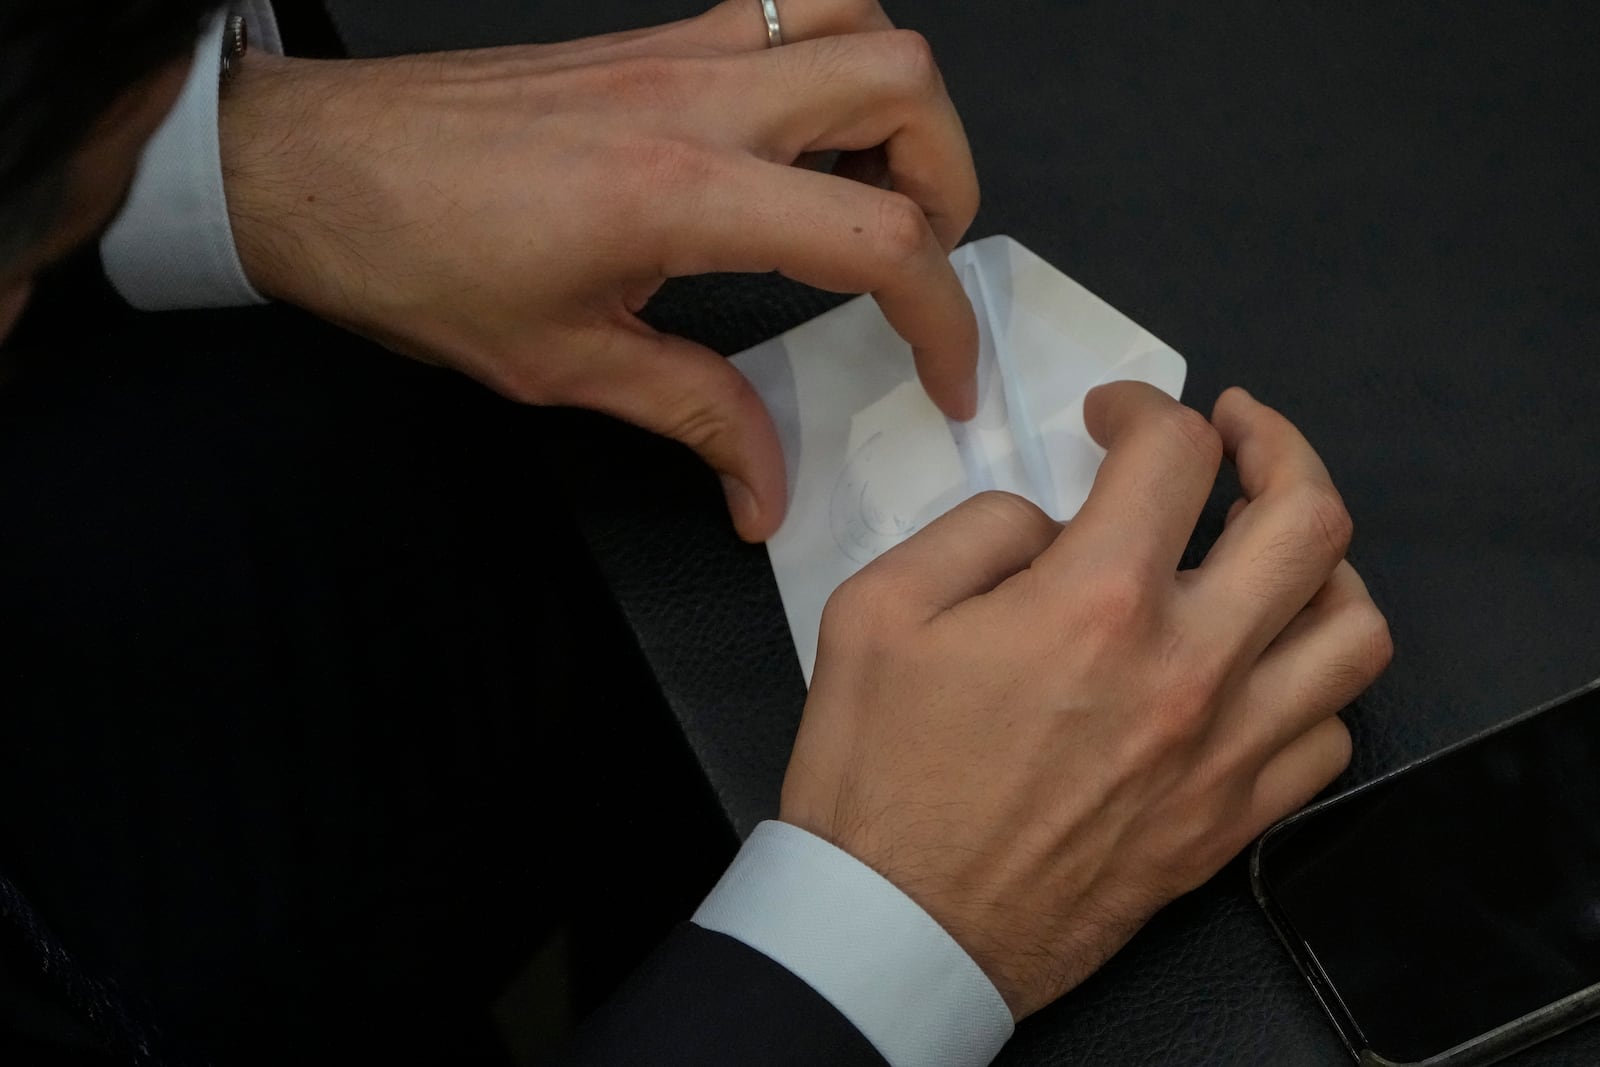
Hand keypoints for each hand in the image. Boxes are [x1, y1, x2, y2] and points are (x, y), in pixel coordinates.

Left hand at [218, 0, 979, 541]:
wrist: (315, 169)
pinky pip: (789, 11)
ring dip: (900, 104)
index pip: (878, 238)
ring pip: (857, 17)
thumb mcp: (564, 365)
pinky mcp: (655, 37)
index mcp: (681, 192)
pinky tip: (798, 149)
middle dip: (951, 177)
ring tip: (873, 192)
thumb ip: (693, 416)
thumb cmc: (417, 261)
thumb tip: (764, 488)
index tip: (945, 376)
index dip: (941, 320)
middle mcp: (699, 97)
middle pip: (903, 81)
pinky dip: (834, 66)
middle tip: (918, 260)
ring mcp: (679, 49)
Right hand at [781, 385, 1392, 1018]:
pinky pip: (1331, 733)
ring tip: (1270, 549)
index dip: (1143, 407)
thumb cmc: (879, 772)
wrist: (900, 924)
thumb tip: (1056, 522)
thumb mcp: (876, 609)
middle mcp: (1187, 670)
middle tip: (1236, 433)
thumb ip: (980, 529)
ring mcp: (1224, 752)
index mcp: (1096, 604)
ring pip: (1354, 629)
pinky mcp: (1230, 820)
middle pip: (1309, 519)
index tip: (1111, 420)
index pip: (1175, 452)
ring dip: (1323, 564)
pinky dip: (1309, 680)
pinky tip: (1257, 665)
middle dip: (1278, 445)